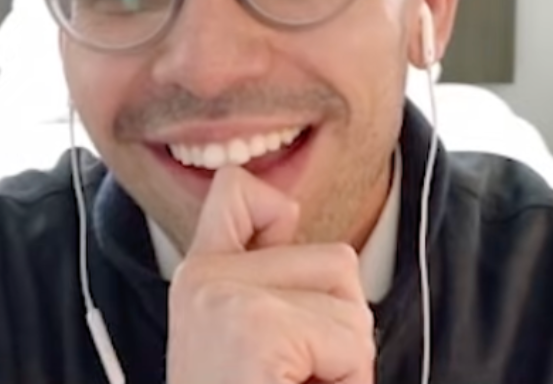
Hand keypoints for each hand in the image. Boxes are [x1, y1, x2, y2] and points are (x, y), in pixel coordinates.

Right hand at [166, 166, 374, 383]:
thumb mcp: (242, 336)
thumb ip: (264, 276)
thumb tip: (287, 210)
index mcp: (199, 276)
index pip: (236, 188)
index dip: (276, 212)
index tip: (278, 290)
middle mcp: (203, 277)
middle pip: (337, 261)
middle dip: (340, 328)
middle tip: (294, 373)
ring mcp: (228, 297)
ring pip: (354, 307)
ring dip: (346, 363)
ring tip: (294, 383)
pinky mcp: (256, 328)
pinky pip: (352, 347)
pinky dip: (348, 382)